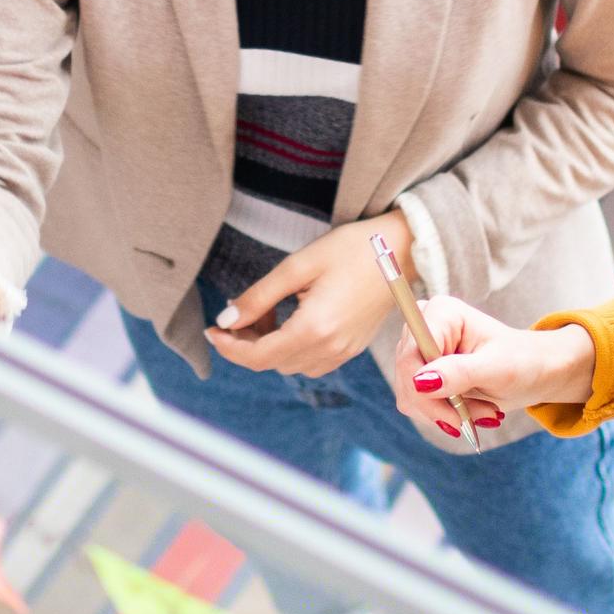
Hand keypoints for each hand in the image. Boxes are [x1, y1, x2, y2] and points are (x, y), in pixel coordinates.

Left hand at [206, 217, 405, 377]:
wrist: (402, 249)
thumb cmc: (352, 248)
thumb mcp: (298, 265)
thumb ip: (259, 296)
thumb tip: (227, 319)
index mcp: (315, 329)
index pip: (258, 356)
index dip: (228, 346)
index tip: (211, 329)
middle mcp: (330, 348)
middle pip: (271, 363)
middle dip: (245, 343)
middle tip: (237, 311)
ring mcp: (344, 352)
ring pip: (289, 365)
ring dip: (268, 346)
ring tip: (265, 310)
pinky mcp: (352, 348)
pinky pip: (311, 361)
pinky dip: (291, 348)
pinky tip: (290, 319)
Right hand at [406, 295, 596, 428]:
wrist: (534, 371)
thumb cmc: (522, 362)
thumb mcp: (497, 369)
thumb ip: (459, 373)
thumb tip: (420, 381)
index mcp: (440, 312)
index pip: (411, 357)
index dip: (426, 391)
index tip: (457, 417)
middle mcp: (423, 326)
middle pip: (407, 378)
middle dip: (443, 406)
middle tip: (484, 414)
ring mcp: (418, 349)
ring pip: (410, 396)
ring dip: (446, 413)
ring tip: (483, 411)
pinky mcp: (420, 370)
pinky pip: (416, 403)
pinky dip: (444, 414)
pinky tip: (470, 410)